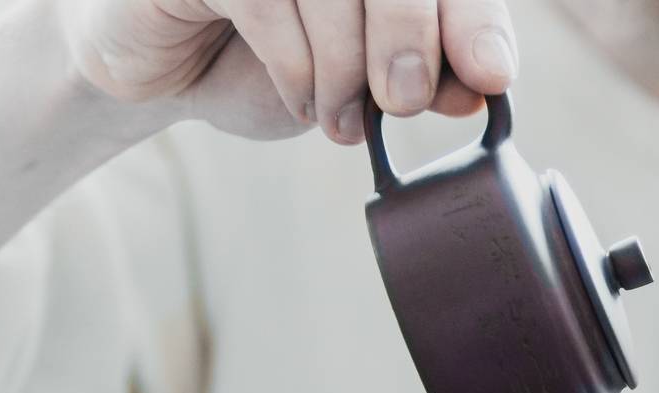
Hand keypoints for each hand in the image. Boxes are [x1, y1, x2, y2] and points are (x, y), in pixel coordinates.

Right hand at [53, 0, 516, 143]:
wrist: (167, 69)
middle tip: (402, 102)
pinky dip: (293, 64)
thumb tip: (482, 82)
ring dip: (344, 67)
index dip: (473, 18)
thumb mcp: (364, 79)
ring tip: (338, 115)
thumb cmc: (276, 62)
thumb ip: (426, 73)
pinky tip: (299, 95)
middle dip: (411, 40)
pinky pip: (265, 1)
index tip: (491, 76)